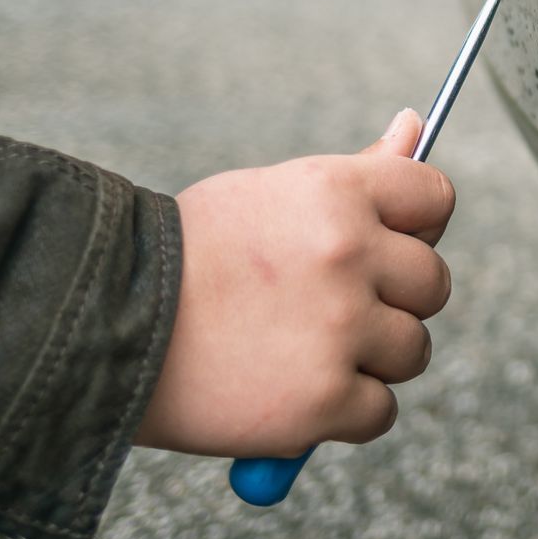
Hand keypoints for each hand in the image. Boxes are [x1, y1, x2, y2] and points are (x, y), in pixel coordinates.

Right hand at [134, 110, 454, 457]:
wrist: (103, 324)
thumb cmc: (190, 254)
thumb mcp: (271, 194)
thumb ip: (355, 174)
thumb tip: (415, 126)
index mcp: (335, 191)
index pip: (434, 198)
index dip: (417, 226)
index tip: (387, 245)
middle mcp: (347, 254)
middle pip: (432, 283)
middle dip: (393, 300)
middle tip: (329, 307)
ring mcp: (340, 330)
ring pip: (413, 350)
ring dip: (371, 358)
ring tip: (299, 348)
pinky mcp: (324, 401)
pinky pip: (380, 411)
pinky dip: (343, 412)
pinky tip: (290, 390)